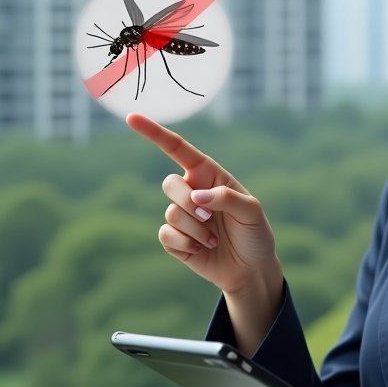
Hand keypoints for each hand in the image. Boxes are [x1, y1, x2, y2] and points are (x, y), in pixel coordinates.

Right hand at [125, 111, 280, 295]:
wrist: (251, 269)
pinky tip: (202, 249)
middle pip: (170, 184)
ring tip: (214, 239)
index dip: (154, 133)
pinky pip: (165, 235)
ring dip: (196, 229)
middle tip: (211, 218)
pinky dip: (186, 243)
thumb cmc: (255, 234)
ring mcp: (181, 216)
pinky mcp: (174, 240)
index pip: (177, 149)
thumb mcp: (252, 212)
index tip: (132, 117)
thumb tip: (197, 196)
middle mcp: (191, 191)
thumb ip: (228, 198)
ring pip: (170, 213)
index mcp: (209, 175)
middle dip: (189, 203)